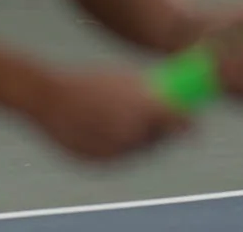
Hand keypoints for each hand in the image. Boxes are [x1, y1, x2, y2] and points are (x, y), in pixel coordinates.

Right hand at [26, 66, 191, 160]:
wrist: (48, 97)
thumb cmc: (89, 82)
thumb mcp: (124, 79)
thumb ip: (150, 94)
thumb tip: (173, 100)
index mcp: (144, 109)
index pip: (179, 123)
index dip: (187, 125)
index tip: (193, 127)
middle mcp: (133, 134)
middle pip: (158, 142)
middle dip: (160, 134)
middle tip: (158, 124)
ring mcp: (115, 152)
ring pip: (137, 152)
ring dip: (138, 141)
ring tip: (122, 120)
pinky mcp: (99, 163)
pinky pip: (117, 159)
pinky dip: (118, 148)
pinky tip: (106, 130)